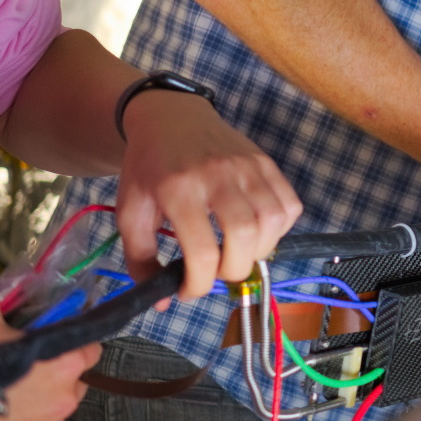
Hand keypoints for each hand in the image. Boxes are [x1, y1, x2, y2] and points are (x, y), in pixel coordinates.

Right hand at [0, 310, 98, 420]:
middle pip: (73, 383)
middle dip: (54, 377)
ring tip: (4, 400)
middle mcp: (66, 399)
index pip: (90, 349)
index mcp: (64, 363)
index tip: (55, 345)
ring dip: (37, 407)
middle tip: (23, 373)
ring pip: (52, 414)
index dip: (73, 345)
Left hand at [117, 91, 302, 300]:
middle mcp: (218, 175)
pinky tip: (256, 231)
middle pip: (245, 238)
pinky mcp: (267, 162)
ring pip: (273, 222)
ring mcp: (248, 166)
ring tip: (238, 253)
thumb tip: (160, 302)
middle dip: (234, 271)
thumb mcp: (130, 213)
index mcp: (178, 189)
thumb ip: (140, 259)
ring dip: (259, 251)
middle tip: (217, 272)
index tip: (189, 290)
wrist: (171, 118)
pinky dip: (279, 228)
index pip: (204, 252)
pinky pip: (289, 205)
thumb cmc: (149, 168)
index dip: (199, 284)